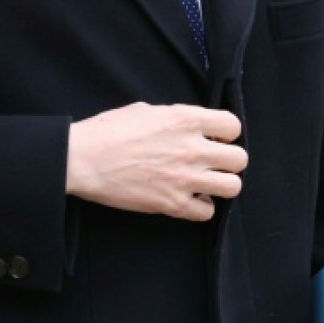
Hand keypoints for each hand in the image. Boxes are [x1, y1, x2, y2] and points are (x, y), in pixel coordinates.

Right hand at [65, 102, 247, 221]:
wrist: (84, 159)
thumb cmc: (109, 130)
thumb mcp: (147, 110)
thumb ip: (175, 119)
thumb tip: (188, 127)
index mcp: (185, 120)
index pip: (233, 126)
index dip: (226, 133)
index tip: (214, 138)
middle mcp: (192, 149)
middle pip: (239, 159)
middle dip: (228, 161)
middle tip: (212, 163)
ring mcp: (185, 178)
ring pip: (233, 187)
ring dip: (221, 185)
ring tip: (205, 182)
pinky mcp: (173, 204)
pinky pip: (207, 212)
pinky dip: (201, 207)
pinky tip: (189, 199)